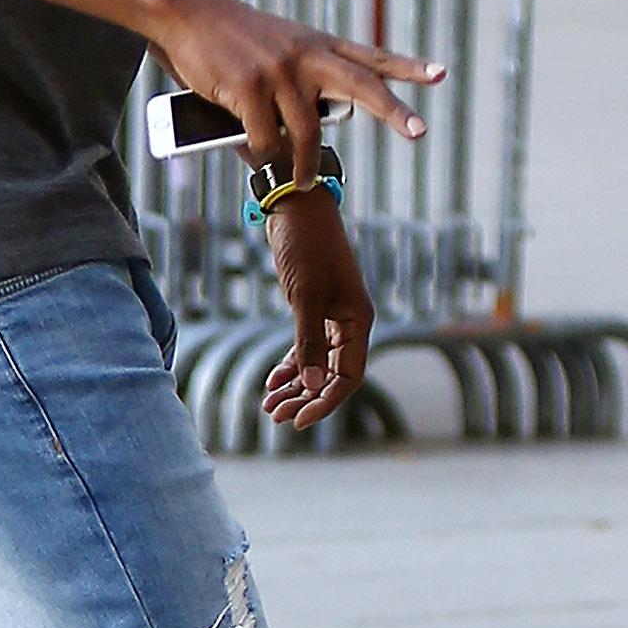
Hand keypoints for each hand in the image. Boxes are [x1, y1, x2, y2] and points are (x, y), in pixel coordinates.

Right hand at [151, 0, 442, 186]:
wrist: (188, 12)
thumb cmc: (230, 38)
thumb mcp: (278, 47)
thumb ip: (301, 80)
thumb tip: (304, 134)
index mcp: (318, 45)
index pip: (371, 56)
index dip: (407, 67)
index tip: (440, 73)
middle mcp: (306, 55)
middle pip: (361, 86)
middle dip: (393, 111)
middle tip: (420, 131)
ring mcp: (280, 70)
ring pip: (305, 131)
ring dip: (305, 164)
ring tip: (304, 181)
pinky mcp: (249, 87)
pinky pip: (264, 136)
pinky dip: (262, 151)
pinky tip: (258, 153)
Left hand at [261, 189, 374, 428]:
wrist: (296, 207)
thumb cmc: (305, 246)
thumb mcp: (305, 296)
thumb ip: (309, 343)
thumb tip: (310, 386)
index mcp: (358, 321)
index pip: (347, 377)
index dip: (324, 402)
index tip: (297, 420)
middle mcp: (350, 322)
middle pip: (332, 376)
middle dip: (305, 398)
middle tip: (275, 416)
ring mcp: (333, 316)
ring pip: (317, 364)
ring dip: (295, 386)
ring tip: (268, 406)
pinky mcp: (314, 308)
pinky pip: (306, 347)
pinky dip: (290, 365)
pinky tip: (271, 381)